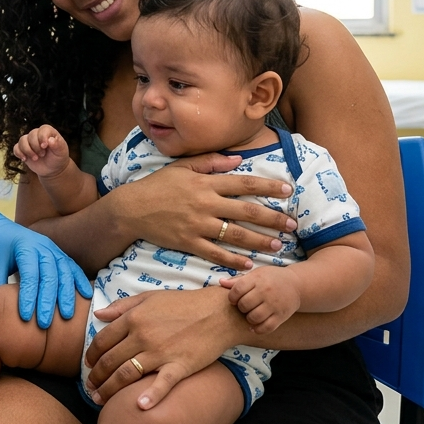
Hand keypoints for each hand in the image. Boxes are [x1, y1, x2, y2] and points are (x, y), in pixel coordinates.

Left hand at [0, 208, 90, 327]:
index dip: (28, 296)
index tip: (25, 316)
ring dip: (67, 294)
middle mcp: (42, 246)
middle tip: (45, 323)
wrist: (1, 230)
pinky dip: (80, 280)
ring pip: (64, 272)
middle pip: (49, 275)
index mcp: (24, 247)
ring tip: (67, 315)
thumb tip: (0, 310)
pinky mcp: (59, 253)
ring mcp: (53, 249)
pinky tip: (86, 295)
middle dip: (48, 300)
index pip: (29, 274)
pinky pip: (72, 267)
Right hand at [13, 125, 71, 179]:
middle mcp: (37, 135)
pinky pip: (16, 148)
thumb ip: (58, 145)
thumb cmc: (58, 158)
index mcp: (48, 132)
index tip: (45, 146)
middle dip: (36, 147)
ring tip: (35, 158)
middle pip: (31, 135)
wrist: (52, 169)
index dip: (42, 137)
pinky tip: (25, 159)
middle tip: (42, 155)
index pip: (43, 129)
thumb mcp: (61, 152)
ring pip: (22, 140)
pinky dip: (19, 153)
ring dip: (27, 150)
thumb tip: (50, 140)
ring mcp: (29, 142)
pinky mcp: (23, 150)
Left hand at [84, 288, 243, 408]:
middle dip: (96, 377)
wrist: (217, 312)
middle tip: (90, 388)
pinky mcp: (179, 365)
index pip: (103, 340)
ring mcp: (160, 352)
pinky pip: (162, 383)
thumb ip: (122, 307)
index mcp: (133, 319)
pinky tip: (140, 406)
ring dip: (109, 389)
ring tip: (99, 399)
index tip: (88, 364)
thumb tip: (98, 314)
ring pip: (127, 374)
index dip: (91, 355)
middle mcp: (142, 336)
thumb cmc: (182, 304)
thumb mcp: (149, 298)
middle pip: (110, 360)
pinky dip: (151, 396)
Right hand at [107, 154, 296, 270]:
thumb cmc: (157, 185)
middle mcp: (205, 204)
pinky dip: (233, 259)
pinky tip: (249, 264)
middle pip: (246, 212)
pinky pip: (215, 253)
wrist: (131, 209)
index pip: (244, 184)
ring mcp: (197, 225)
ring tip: (278, 245)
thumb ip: (211, 162)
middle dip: (272, 218)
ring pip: (235, 234)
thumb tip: (238, 159)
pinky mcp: (188, 243)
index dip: (268, 188)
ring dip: (259, 241)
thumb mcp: (182, 167)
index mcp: (205, 183)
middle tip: (292, 224)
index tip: (287, 191)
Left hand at [220, 267, 300, 333]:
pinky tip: (255, 326)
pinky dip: (258, 329)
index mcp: (258, 279)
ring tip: (250, 314)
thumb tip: (220, 282)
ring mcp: (274, 305)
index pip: (237, 290)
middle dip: (240, 307)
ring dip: (249, 318)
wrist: (297, 284)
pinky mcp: (281, 316)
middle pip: (244, 305)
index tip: (234, 299)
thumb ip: (238, 280)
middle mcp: (266, 292)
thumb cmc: (271, 278)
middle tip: (244, 306)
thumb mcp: (256, 274)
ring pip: (254, 317)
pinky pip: (266, 328)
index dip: (232, 297)